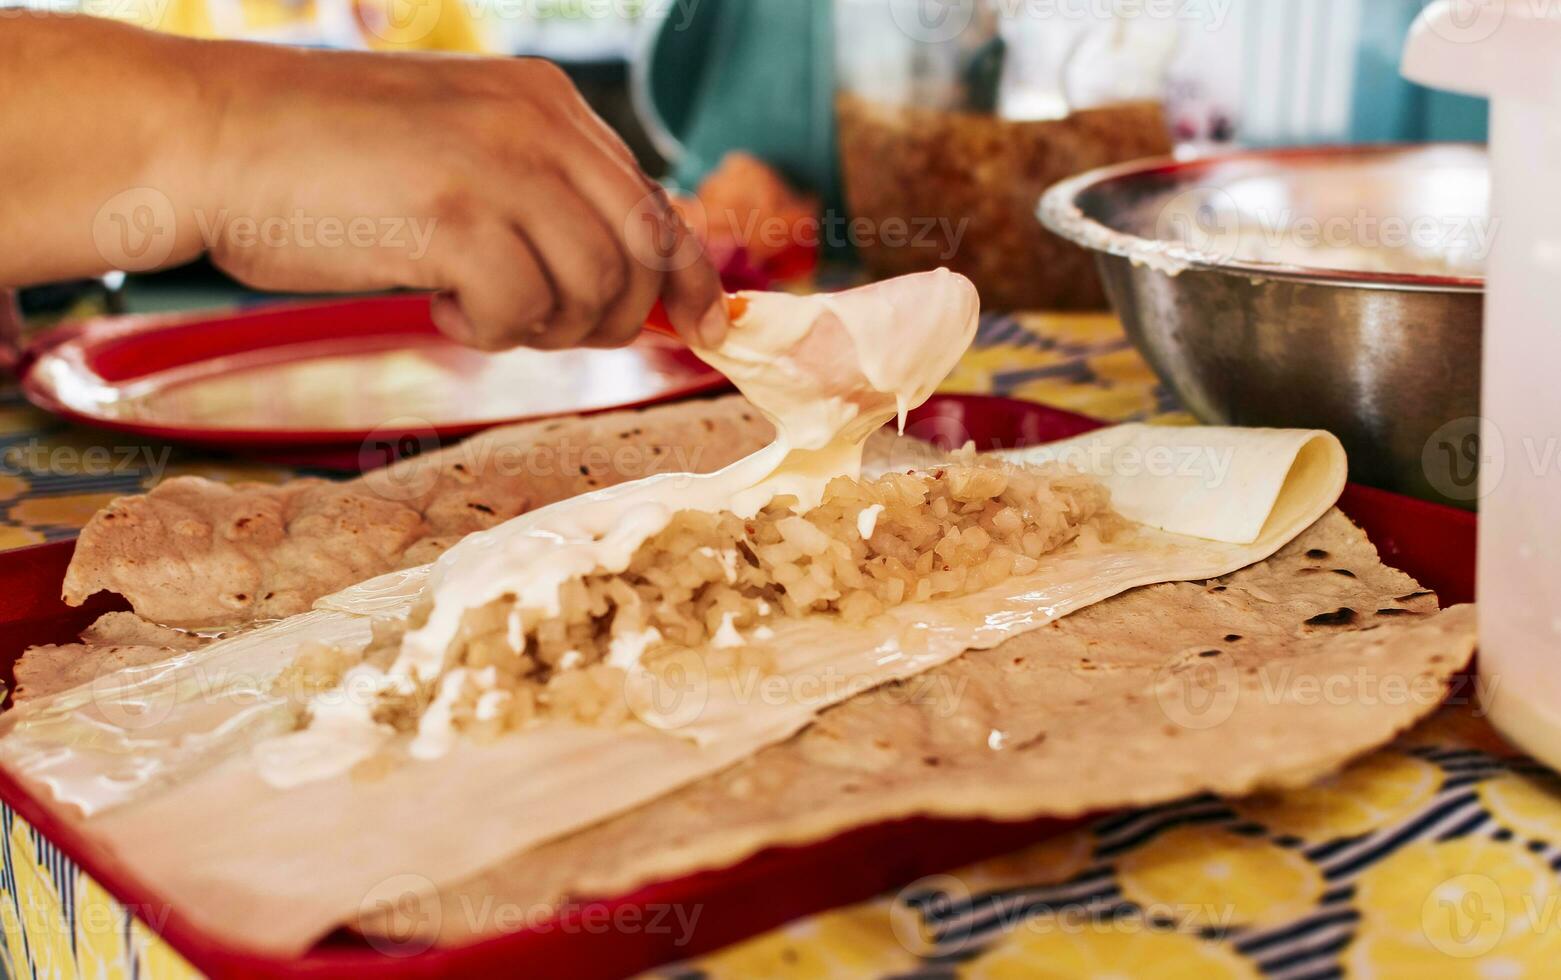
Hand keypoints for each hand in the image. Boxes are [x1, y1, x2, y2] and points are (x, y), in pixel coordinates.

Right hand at [200, 49, 726, 349]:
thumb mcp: (458, 151)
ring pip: (592, 288)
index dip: (688, 275)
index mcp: (547, 101)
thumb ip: (540, 193)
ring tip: (474, 309)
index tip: (705, 326)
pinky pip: (522, 311)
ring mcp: (498, 165)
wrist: (210, 137)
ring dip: (544, 327)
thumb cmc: (324, 159)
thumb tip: (621, 274)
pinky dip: (486, 332)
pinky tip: (437, 307)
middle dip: (615, 317)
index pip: (654, 201)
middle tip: (546, 329)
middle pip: (641, 252)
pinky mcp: (454, 216)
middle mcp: (538, 124)